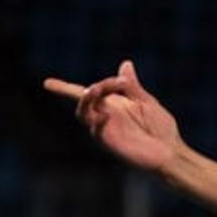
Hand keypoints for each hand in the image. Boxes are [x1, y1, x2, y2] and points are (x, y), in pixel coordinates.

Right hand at [43, 60, 184, 176]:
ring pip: (83, 112)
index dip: (64, 88)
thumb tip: (125, 64)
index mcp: (114, 104)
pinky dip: (97, 118)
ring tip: (96, 90)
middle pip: (84, 97)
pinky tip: (107, 115)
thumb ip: (132, 86)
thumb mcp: (146, 101)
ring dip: (88, 98)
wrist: (170, 151)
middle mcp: (105, 115)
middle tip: (119, 83)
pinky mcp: (108, 141)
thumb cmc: (161, 129)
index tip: (46, 83)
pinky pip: (94, 128)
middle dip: (95, 86)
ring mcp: (104, 128)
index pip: (86, 93)